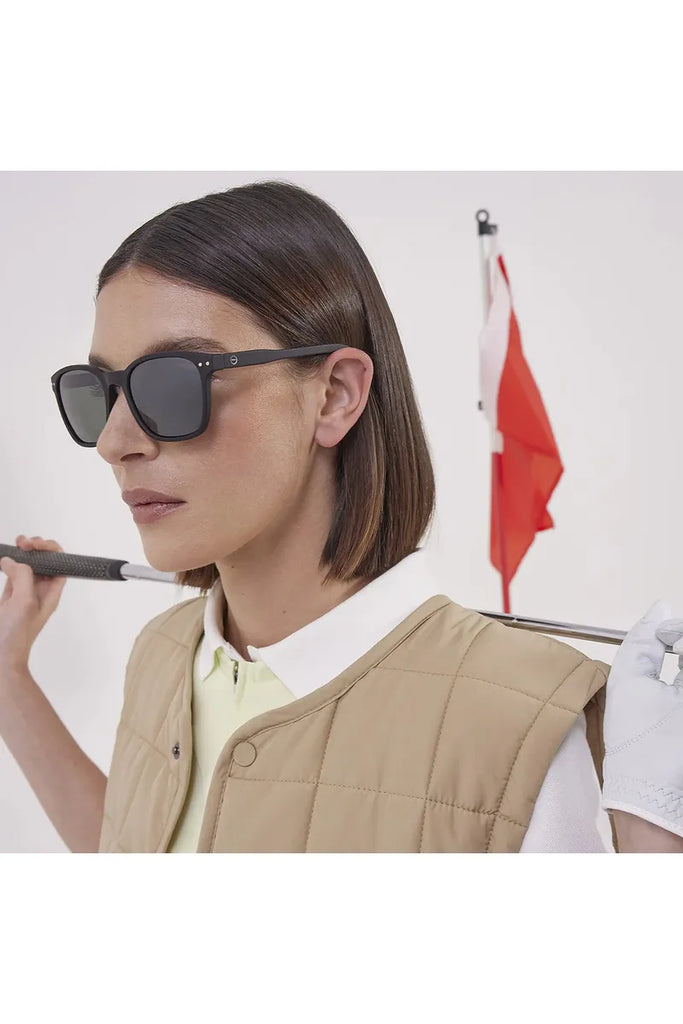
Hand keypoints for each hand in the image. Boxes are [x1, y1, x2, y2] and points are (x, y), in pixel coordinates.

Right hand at [0, 535, 67, 673]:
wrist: (0, 656)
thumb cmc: (15, 636)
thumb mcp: (23, 602)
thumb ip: (23, 577)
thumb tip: (13, 560)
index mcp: (51, 593)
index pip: (59, 564)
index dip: (51, 550)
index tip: (35, 545)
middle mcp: (40, 591)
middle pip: (46, 562)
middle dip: (37, 547)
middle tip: (23, 543)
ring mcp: (24, 593)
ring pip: (29, 566)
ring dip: (24, 552)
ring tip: (17, 543)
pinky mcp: (10, 597)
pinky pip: (13, 574)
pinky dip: (10, 564)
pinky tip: (5, 559)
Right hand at [602, 599, 682, 836]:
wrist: (647, 794)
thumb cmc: (637, 742)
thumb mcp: (630, 681)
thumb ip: (643, 638)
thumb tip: (658, 609)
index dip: (675, 631)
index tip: (661, 638)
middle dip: (679, 652)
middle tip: (668, 658)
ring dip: (680, 672)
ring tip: (674, 682)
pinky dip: (681, 688)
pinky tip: (677, 701)